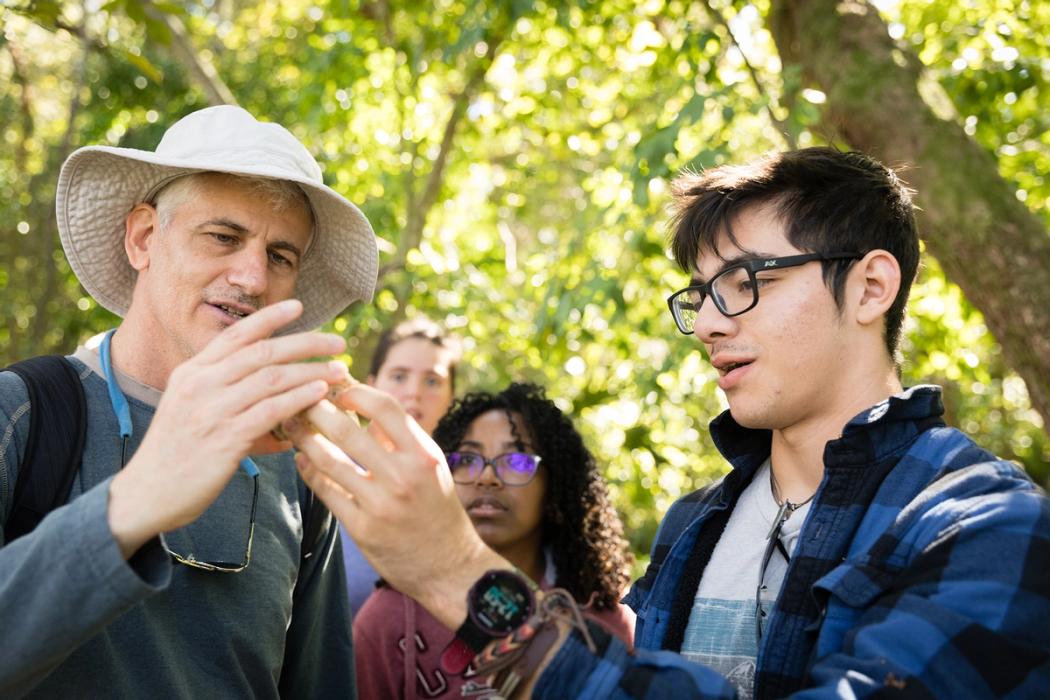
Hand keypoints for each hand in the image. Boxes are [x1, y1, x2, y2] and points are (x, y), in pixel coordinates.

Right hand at [108, 299, 348, 557]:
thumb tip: (272, 391)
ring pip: (272, 378)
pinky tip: (320, 393)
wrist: (146, 495)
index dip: (269, 317)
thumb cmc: (176, 453)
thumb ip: (224, 392)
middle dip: (305, 342)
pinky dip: (299, 398)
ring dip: (311, 371)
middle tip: (337, 341)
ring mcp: (211, 411)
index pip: (235, 335)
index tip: (298, 306)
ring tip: (339, 369)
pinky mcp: (224, 439)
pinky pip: (270, 411)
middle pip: (262, 351)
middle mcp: (199, 385)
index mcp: (191, 373)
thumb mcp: (190, 409)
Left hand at [285, 384, 507, 629]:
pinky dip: (309, 471)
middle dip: (317, 410)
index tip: (339, 388)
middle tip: (302, 401)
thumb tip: (363, 404)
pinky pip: (326, 492)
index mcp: (423, 454)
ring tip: (294, 427)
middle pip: (347, 430)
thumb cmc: (438, 509)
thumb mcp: (432, 466)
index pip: (385, 407)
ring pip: (328, 460)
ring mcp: (381, 504)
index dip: (357, 392)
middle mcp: (403, 476)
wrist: (449, 566)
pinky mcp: (363, 528)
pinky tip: (302, 460)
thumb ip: (400, 438)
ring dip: (304, 439)